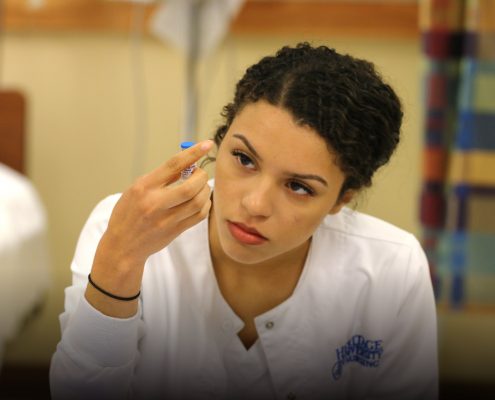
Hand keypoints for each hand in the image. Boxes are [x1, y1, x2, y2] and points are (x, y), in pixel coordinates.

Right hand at [102, 140, 213, 268]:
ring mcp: (166, 219)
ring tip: (201, 185)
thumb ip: (160, 177)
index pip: (173, 165)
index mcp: (144, 187)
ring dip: (205, 189)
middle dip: (202, 175)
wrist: (123, 246)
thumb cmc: (128, 213)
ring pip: (198, 201)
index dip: (193, 152)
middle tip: (200, 173)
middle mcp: (155, 203)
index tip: (207, 144)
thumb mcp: (136, 189)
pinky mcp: (175, 231)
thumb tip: (187, 163)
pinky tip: (201, 200)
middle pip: (191, 186)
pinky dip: (205, 204)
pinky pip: (199, 215)